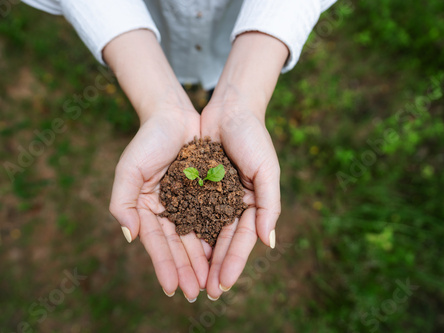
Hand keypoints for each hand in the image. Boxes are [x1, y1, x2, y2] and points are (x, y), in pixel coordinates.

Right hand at [109, 106, 209, 300]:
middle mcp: (168, 209)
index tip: (171, 289)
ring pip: (197, 237)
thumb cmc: (148, 140)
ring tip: (211, 283)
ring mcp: (187, 203)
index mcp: (147, 208)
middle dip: (186, 270)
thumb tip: (130, 236)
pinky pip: (213, 219)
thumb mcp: (128, 170)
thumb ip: (123, 202)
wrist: (173, 115)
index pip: (156, 242)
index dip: (163, 265)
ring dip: (202, 260)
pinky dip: (216, 236)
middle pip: (178, 245)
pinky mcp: (206, 193)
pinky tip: (222, 254)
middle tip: (195, 294)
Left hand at [201, 97, 280, 299]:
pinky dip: (183, 230)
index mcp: (251, 204)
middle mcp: (232, 204)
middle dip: (212, 267)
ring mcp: (213, 196)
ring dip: (196, 256)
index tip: (222, 285)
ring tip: (187, 280)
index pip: (241, 240)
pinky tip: (175, 248)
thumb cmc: (254, 138)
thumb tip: (268, 242)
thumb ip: (269, 206)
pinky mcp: (195, 186)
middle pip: (221, 241)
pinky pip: (188, 211)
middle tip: (202, 293)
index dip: (233, 262)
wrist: (229, 109)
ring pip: (203, 231)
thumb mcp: (267, 171)